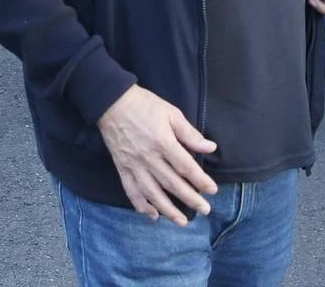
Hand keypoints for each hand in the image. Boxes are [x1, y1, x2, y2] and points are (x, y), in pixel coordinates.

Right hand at [96, 85, 218, 224]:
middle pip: (172, 184)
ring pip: (152, 193)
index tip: (212, 190)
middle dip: (190, 199)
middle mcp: (148, 157)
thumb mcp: (171, 113)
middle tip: (205, 210)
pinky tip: (153, 215)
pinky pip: (131, 191)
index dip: (200, 180)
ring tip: (182, 222)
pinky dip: (141, 205)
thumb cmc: (145, 105)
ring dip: (168, 209)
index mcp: (163, 142)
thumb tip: (210, 148)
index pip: (185, 167)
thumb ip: (190, 134)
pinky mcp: (122, 168)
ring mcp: (134, 165)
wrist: (112, 102)